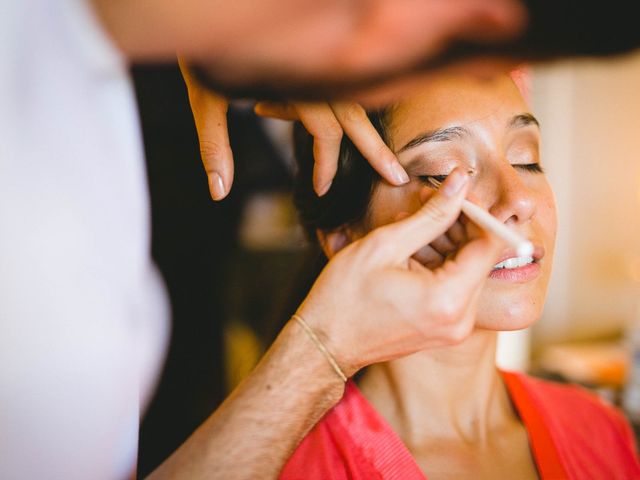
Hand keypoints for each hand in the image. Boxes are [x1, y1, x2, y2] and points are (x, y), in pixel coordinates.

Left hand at [180, 62, 408, 199]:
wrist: (207, 5)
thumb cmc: (203, 47)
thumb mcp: (205, 97)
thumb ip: (215, 144)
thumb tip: (218, 193)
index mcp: (295, 81)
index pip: (326, 132)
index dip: (326, 164)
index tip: (321, 189)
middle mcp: (314, 70)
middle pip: (355, 115)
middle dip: (375, 150)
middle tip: (398, 178)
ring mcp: (317, 60)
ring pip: (351, 98)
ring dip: (361, 128)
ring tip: (378, 153)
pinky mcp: (313, 53)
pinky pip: (330, 85)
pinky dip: (328, 105)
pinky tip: (269, 109)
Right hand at [295, 169, 504, 376]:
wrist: (325, 344)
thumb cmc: (344, 296)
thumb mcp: (385, 246)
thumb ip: (431, 215)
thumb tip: (460, 183)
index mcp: (449, 300)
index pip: (490, 244)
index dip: (477, 212)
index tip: (453, 193)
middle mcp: (461, 320)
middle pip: (481, 257)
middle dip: (458, 224)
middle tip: (426, 202)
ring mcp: (453, 328)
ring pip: (467, 270)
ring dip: (445, 242)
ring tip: (408, 225)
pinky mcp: (444, 330)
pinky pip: (454, 288)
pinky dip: (438, 263)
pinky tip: (409, 249)